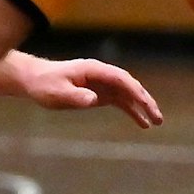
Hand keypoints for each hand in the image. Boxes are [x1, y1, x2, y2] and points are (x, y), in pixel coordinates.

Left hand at [17, 57, 162, 128]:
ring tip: (157, 122)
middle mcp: (104, 75)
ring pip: (130, 95)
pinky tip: (142, 123)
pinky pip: (121, 103)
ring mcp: (104, 85)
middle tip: (158, 116)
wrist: (35, 81)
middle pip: (131, 86)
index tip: (144, 102)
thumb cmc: (44, 84)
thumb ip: (75, 95)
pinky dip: (132, 112)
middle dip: (146, 101)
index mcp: (95, 70)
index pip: (120, 78)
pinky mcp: (101, 94)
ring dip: (143, 107)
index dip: (134, 90)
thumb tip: (94, 99)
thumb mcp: (56, 92)